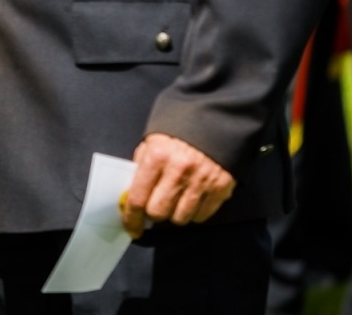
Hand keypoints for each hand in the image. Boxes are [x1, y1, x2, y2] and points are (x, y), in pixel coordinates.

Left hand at [122, 133, 236, 237]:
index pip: (137, 198)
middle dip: (154, 213)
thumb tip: (131, 197)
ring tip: (177, 198)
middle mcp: (179, 170)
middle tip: (157, 204)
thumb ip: (141, 168)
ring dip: (175, 214)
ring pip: (180, 219)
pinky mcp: (220, 188)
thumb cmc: (178, 133)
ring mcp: (201, 180)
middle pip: (158, 213)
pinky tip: (193, 198)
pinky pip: (201, 216)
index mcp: (157, 156)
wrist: (215, 122)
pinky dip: (195, 213)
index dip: (131, 218)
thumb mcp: (152, 142)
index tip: (132, 228)